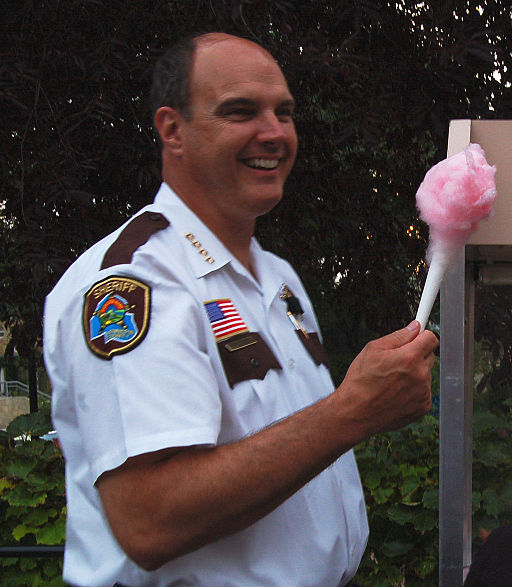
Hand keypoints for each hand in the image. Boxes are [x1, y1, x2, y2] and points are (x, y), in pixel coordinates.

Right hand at [337, 320, 438, 436]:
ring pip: (425, 375)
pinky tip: (395, 393)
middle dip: (416, 355)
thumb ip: (397, 336)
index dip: (422, 336)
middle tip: (396, 361)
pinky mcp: (423, 407)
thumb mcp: (372, 350)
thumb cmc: (360, 381)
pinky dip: (413, 391)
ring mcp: (423, 393)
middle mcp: (421, 375)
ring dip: (414, 374)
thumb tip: (414, 327)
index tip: (418, 336)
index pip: (431, 339)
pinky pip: (423, 392)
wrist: (355, 413)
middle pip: (429, 356)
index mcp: (410, 358)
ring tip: (391, 381)